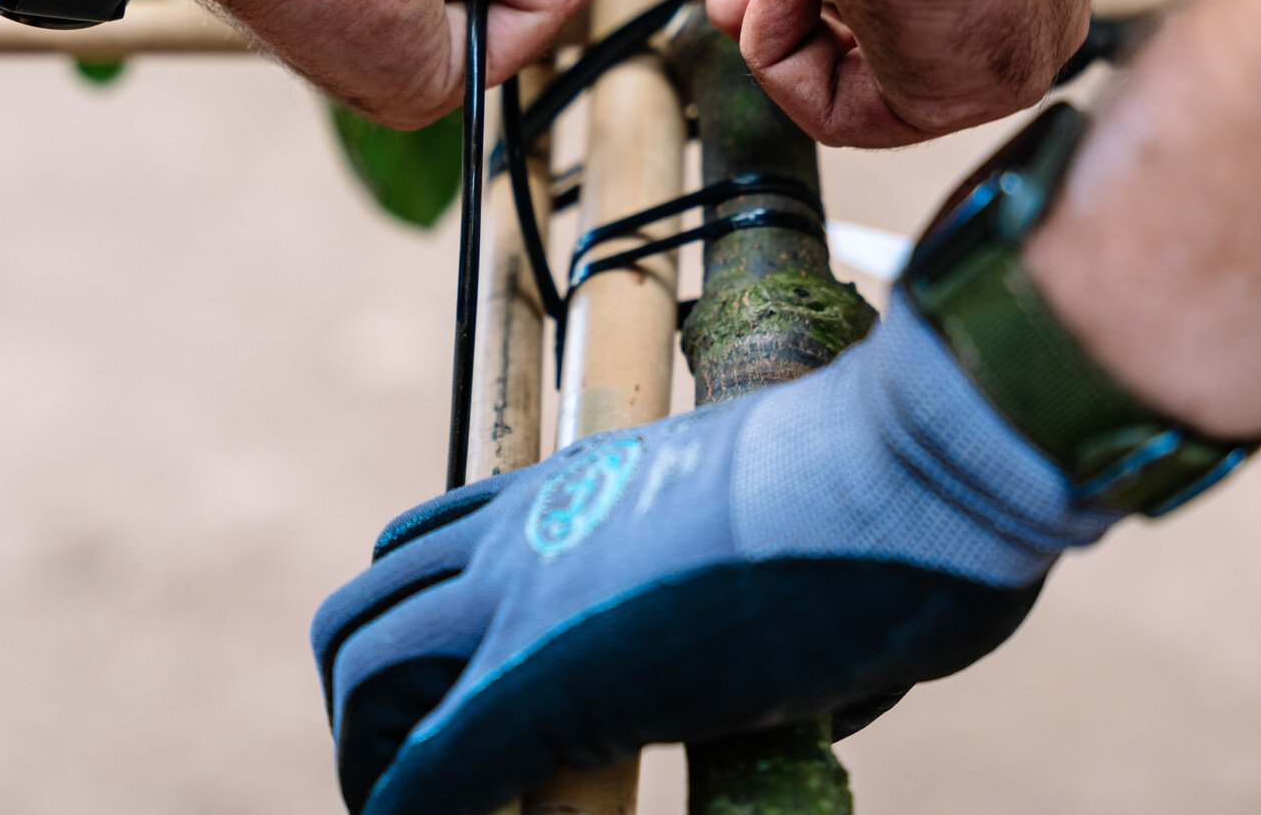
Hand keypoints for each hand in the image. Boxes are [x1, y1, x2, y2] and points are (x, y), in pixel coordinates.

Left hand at [313, 300, 1112, 813]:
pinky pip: (426, 772)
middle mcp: (528, 531)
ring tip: (441, 805)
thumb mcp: (795, 532)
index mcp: (582, 487)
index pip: (437, 543)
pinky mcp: (539, 684)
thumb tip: (839, 692)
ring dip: (379, 752)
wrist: (900, 478)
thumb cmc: (890, 496)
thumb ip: (778, 596)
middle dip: (374, 702)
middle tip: (435, 768)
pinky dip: (415, 811)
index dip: (429, 634)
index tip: (464, 705)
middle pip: (367, 608)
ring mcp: (523, 599)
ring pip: (360, 668)